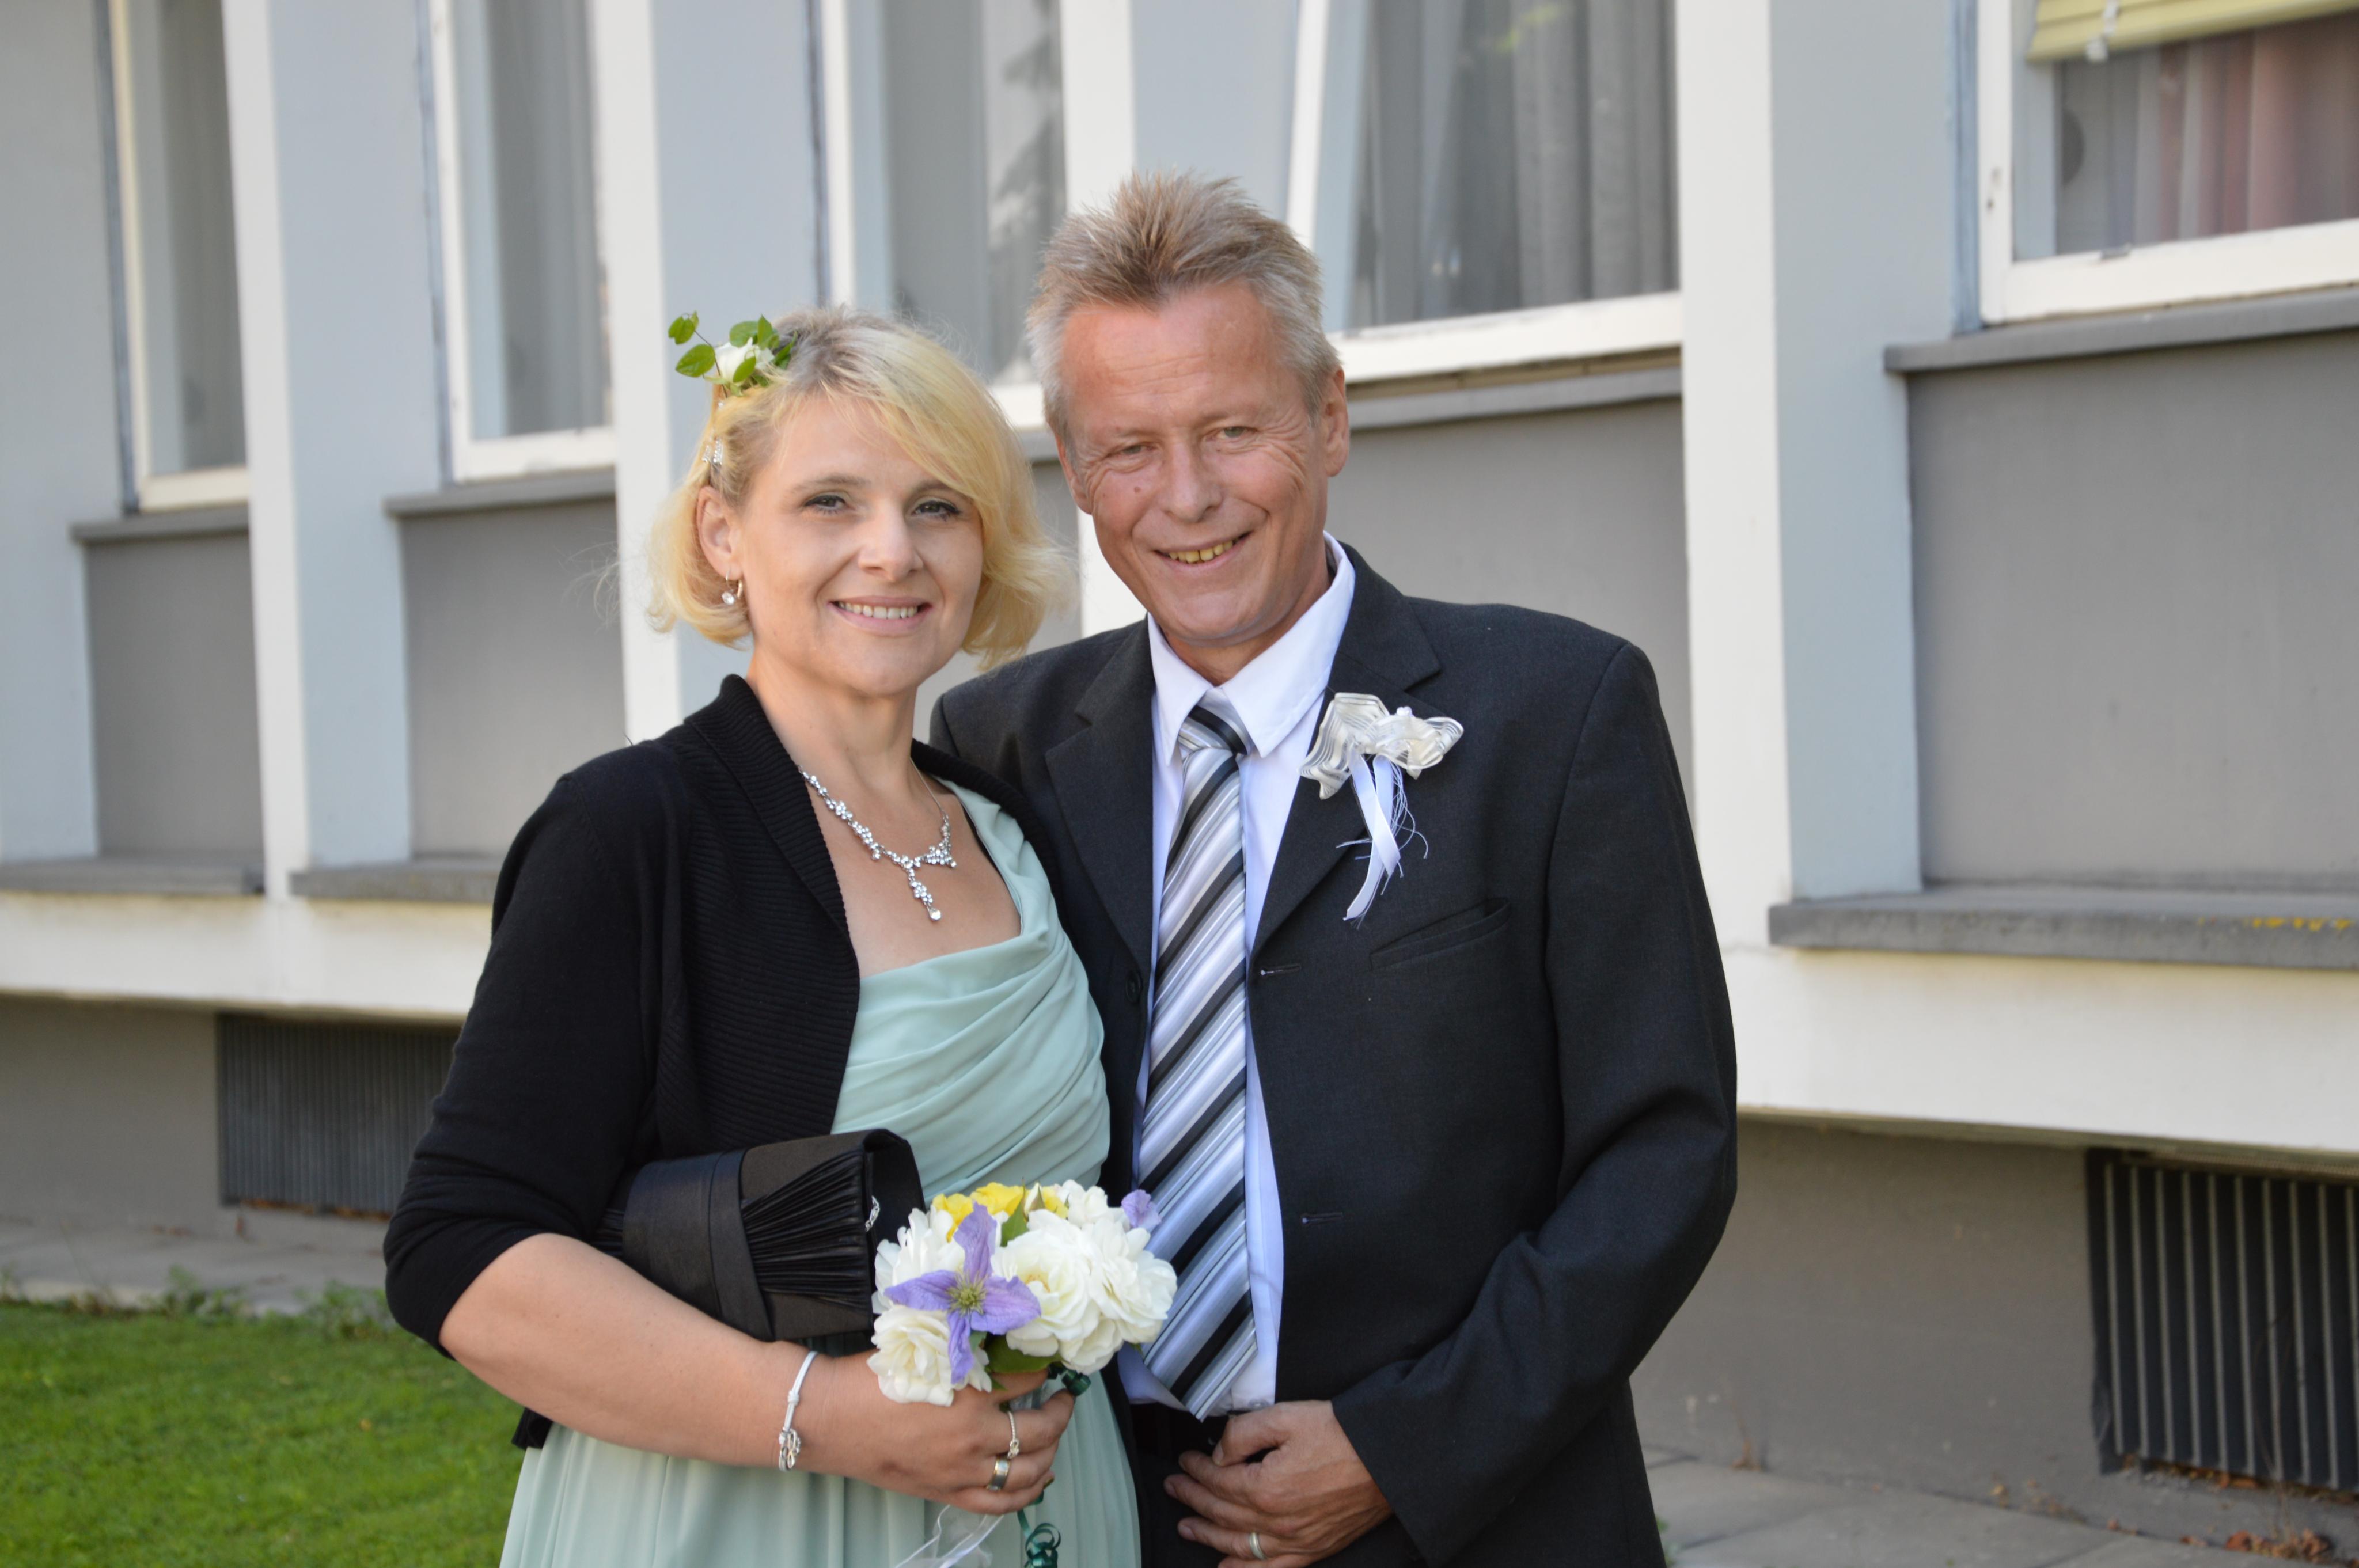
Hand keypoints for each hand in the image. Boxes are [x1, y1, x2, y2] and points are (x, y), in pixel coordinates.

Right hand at [794, 1357, 1072, 1513]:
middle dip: (1060, 1410)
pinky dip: (1026, 1493)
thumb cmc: (869, 1378)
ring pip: (1027, 1470)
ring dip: (1050, 1451)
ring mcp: (960, 1471)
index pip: (1026, 1380)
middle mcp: (971, 1437)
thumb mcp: (923, 1351)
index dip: (1044, 1369)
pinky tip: (1038, 1478)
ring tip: (1054, 1434)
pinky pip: (999, 1503)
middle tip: (1064, 1396)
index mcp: (967, 1394)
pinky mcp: (946, 1492)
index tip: (1049, 1361)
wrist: (828, 1419)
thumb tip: (999, 1340)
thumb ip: (963, 1350)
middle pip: (1039, 1429)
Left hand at [1166, 1401, 1391, 1566]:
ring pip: (1238, 1545)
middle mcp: (1277, 1522)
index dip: (1197, 1469)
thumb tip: (1219, 1452)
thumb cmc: (1344, 1434)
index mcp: (1267, 1488)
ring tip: (1186, 1525)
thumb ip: (1244, 1432)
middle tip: (1175, 1487)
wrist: (1390, 1457)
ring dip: (1207, 1535)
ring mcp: (1296, 1541)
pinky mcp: (1314, 1549)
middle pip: (1222, 1513)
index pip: (1218, 1482)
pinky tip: (1225, 1567)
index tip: (1187, 1459)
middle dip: (1192, 1499)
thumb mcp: (1288, 1416)